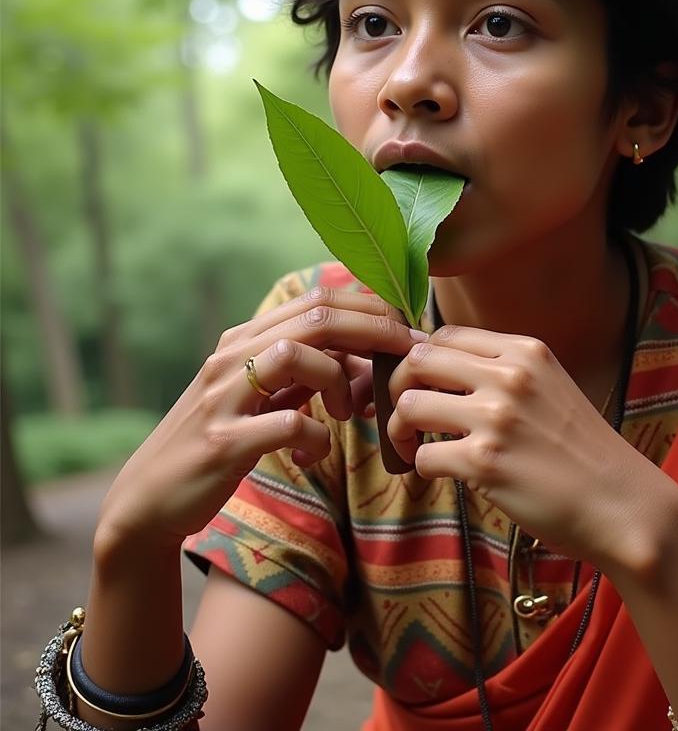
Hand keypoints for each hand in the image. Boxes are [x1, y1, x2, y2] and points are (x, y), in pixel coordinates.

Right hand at [96, 286, 423, 553]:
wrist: (149, 500)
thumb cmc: (220, 441)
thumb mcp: (262, 397)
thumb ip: (307, 372)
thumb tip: (367, 357)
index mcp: (245, 339)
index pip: (317, 298)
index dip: (370, 307)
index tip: (405, 330)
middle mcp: (231, 357)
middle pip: (317, 317)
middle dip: (374, 330)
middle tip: (406, 353)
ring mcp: (223, 397)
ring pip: (299, 355)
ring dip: (340, 380)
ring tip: (346, 411)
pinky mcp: (222, 442)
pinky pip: (289, 423)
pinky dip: (316, 437)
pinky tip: (312, 452)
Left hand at [386, 325, 657, 569]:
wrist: (621, 502)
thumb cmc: (583, 451)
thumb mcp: (551, 387)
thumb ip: (505, 373)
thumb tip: (443, 368)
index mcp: (525, 351)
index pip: (445, 334)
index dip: (421, 359)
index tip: (421, 384)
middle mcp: (509, 376)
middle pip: (418, 361)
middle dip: (399, 387)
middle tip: (408, 415)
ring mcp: (496, 418)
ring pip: (410, 406)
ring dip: (402, 430)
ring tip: (415, 447)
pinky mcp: (486, 463)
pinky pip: (424, 456)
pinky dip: (423, 467)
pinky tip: (441, 473)